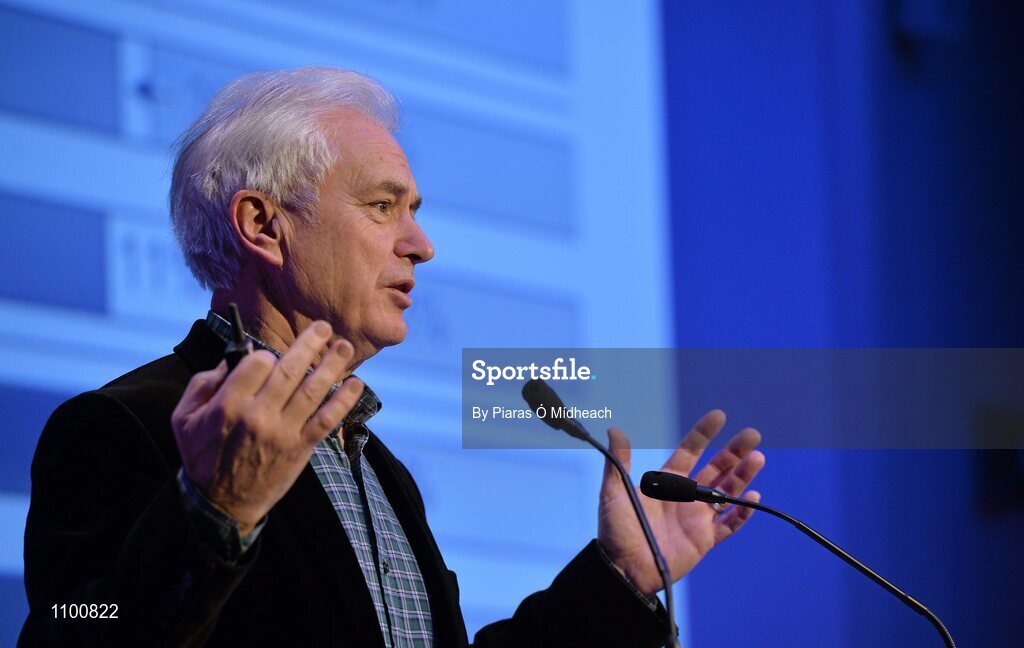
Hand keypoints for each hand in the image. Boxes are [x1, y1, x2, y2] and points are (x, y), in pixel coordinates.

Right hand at [171, 321, 364, 532]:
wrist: (220, 504)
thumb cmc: (202, 455)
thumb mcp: (184, 418)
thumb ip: (204, 383)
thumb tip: (233, 357)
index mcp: (228, 405)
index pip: (257, 364)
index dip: (267, 355)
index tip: (272, 355)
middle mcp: (257, 416)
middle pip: (289, 370)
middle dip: (309, 344)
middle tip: (324, 326)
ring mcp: (282, 433)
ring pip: (312, 391)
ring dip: (331, 365)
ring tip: (344, 347)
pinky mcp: (300, 449)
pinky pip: (326, 420)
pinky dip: (343, 401)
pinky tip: (356, 385)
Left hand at [597, 410, 764, 595]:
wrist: (622, 567)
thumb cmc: (616, 529)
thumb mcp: (613, 491)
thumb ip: (618, 461)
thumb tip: (614, 430)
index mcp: (666, 482)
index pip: (690, 452)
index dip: (703, 434)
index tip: (719, 416)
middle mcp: (685, 496)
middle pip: (716, 469)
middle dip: (734, 452)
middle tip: (752, 435)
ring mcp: (697, 517)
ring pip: (727, 493)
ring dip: (743, 476)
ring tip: (758, 458)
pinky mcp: (704, 540)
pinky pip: (728, 525)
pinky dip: (742, 513)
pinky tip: (753, 498)